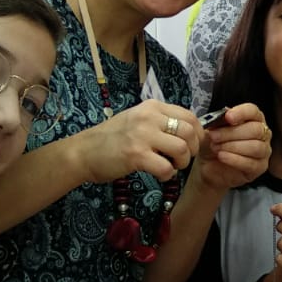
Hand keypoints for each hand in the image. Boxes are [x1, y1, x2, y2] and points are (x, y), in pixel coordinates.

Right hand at [77, 99, 198, 182]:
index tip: (192, 146)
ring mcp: (142, 135)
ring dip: (182, 163)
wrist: (83, 151)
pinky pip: (167, 168)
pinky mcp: (136, 155)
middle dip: (192, 149)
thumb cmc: (112, 138)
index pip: (190, 116)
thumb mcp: (138, 120)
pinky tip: (160, 174)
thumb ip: (161, 121)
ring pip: (182, 149)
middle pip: (190, 131)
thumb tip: (190, 131)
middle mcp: (149, 117)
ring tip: (171, 166)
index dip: (197, 134)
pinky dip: (168, 175)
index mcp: (152, 107)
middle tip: (181, 159)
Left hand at [194, 103, 273, 191]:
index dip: (242, 113)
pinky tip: (222, 156)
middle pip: (256, 129)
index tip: (228, 117)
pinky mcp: (260, 167)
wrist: (207, 165)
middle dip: (232, 133)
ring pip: (255, 147)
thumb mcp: (212, 128)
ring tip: (216, 147)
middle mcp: (262, 134)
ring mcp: (264, 151)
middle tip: (214, 136)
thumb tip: (221, 116)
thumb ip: (218, 120)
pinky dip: (234, 159)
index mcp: (253, 119)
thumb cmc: (213, 143)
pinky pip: (251, 163)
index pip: (253, 111)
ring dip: (232, 146)